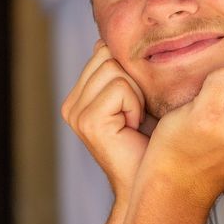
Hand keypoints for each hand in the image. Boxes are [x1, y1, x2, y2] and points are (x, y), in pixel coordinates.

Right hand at [61, 40, 152, 197]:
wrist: (149, 182)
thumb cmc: (151, 142)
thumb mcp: (138, 100)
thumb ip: (125, 72)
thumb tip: (118, 40)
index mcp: (79, 96)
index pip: (103, 52)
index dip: (130, 72)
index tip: (137, 104)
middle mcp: (71, 104)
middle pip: (108, 56)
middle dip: (133, 82)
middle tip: (137, 115)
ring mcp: (75, 113)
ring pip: (114, 69)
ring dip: (136, 94)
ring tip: (135, 122)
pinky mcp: (87, 121)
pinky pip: (121, 88)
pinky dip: (136, 106)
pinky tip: (133, 128)